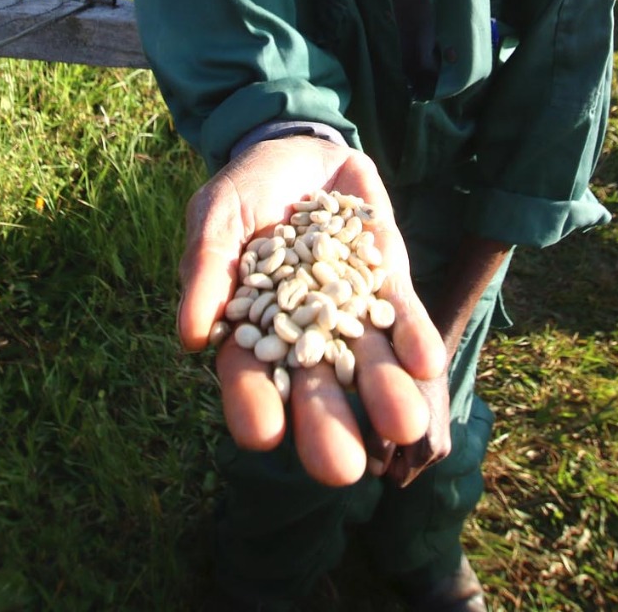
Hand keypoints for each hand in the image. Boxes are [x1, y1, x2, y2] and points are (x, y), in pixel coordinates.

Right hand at [179, 135, 446, 486]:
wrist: (301, 148)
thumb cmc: (246, 189)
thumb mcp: (216, 215)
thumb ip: (206, 266)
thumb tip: (189, 336)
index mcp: (252, 327)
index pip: (248, 375)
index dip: (252, 404)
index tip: (260, 435)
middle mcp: (305, 331)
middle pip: (314, 385)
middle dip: (328, 425)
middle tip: (341, 469)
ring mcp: (350, 308)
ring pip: (367, 360)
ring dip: (385, 393)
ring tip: (403, 425)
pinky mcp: (387, 279)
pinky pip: (402, 315)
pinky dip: (414, 339)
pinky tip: (427, 364)